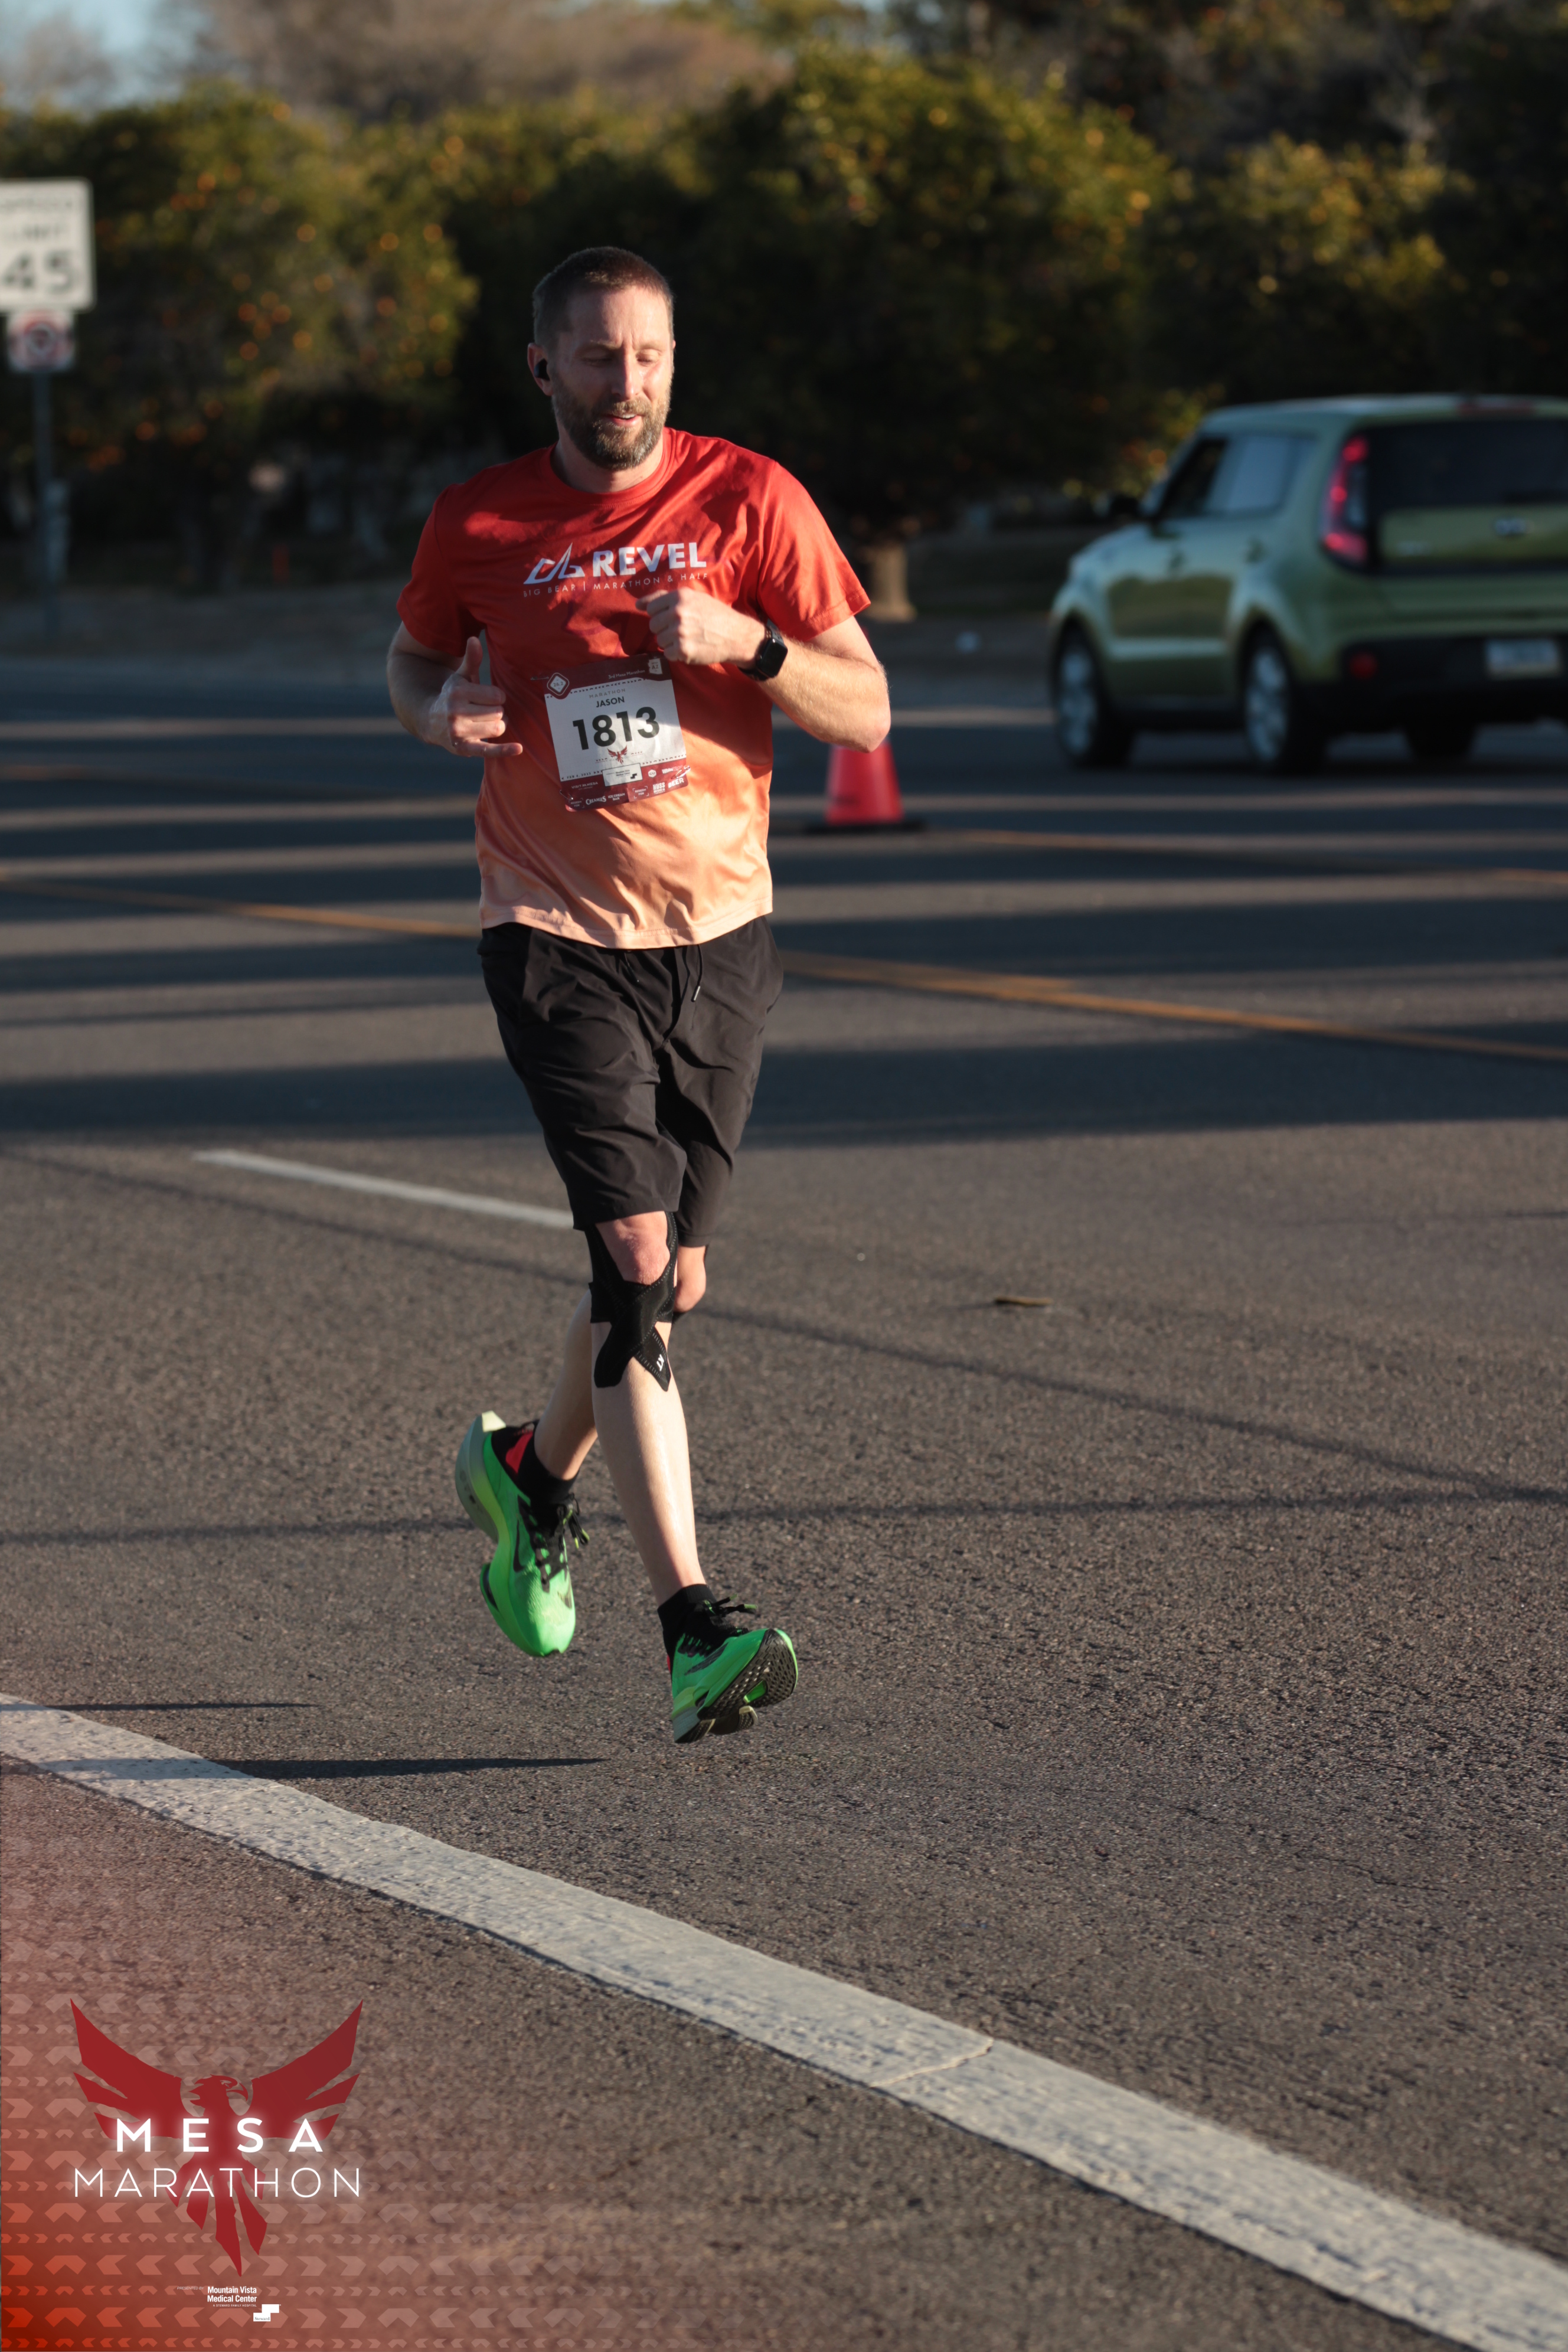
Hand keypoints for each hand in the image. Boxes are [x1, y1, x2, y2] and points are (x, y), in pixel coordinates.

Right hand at [431, 636, 522, 756]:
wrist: (431, 721)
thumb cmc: (453, 696)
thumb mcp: (460, 677)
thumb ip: (470, 660)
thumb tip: (474, 639)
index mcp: (458, 692)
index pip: (497, 696)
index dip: (498, 697)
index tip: (489, 698)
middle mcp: (456, 712)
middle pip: (498, 713)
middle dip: (498, 712)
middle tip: (489, 712)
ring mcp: (459, 732)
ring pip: (497, 729)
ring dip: (498, 726)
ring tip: (488, 723)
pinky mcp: (464, 749)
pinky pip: (488, 750)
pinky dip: (504, 750)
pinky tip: (518, 748)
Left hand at [636, 586, 768, 669]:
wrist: (736, 635)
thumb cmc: (714, 615)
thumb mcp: (693, 598)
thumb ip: (664, 598)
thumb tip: (638, 604)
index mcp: (679, 597)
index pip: (651, 608)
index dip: (661, 615)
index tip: (674, 618)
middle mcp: (678, 613)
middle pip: (653, 626)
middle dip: (665, 629)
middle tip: (683, 630)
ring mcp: (680, 632)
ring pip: (660, 641)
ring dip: (671, 643)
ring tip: (689, 639)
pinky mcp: (684, 651)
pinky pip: (668, 655)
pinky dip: (677, 654)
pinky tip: (690, 648)